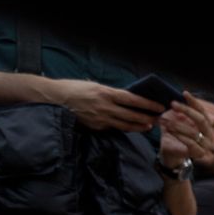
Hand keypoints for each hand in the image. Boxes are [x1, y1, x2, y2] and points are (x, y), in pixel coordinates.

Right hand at [47, 79, 164, 131]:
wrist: (54, 98)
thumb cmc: (74, 89)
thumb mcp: (94, 86)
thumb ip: (110, 93)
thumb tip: (126, 98)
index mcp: (105, 93)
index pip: (132, 99)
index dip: (147, 104)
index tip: (159, 106)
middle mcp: (104, 107)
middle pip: (132, 115)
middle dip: (148, 118)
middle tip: (159, 119)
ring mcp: (100, 119)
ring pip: (125, 125)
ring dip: (139, 126)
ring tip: (149, 126)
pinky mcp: (96, 127)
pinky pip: (113, 128)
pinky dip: (123, 128)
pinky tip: (131, 128)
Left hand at [157, 97, 212, 169]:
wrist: (170, 152)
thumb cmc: (174, 134)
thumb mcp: (175, 120)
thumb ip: (178, 111)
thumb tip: (174, 97)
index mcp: (205, 125)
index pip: (203, 111)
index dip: (194, 102)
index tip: (184, 93)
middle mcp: (208, 135)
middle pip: (202, 120)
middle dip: (187, 110)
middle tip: (172, 104)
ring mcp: (205, 145)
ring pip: (194, 132)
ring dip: (177, 124)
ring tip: (163, 120)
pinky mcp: (199, 154)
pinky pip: (190, 143)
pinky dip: (179, 136)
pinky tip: (169, 130)